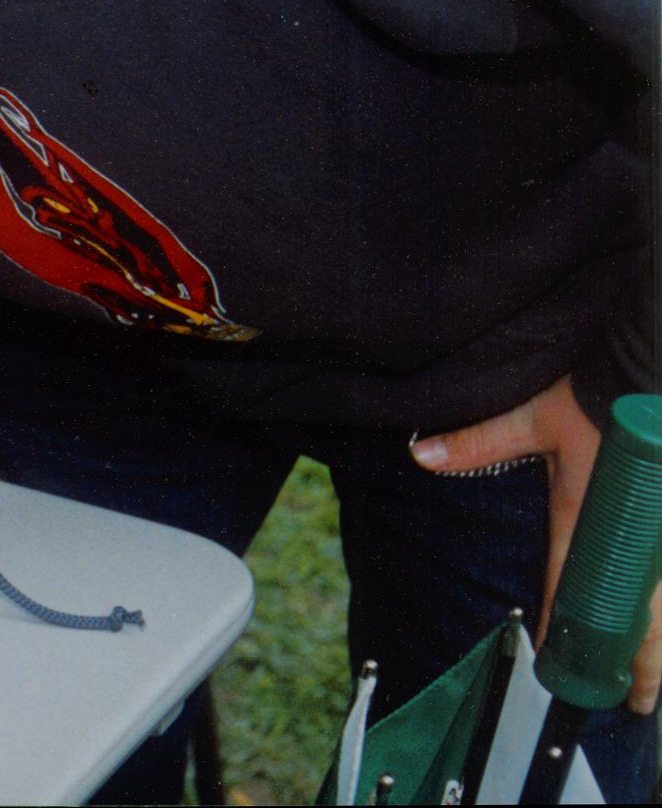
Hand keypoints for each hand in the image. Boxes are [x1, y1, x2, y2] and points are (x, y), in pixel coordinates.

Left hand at [414, 374, 661, 713]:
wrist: (645, 359)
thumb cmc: (591, 388)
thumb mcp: (530, 413)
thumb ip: (476, 441)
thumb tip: (419, 455)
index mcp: (590, 510)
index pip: (577, 585)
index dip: (570, 630)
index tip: (561, 665)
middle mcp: (632, 530)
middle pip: (640, 613)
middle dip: (636, 660)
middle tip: (630, 699)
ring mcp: (656, 531)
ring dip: (658, 643)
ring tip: (650, 685)